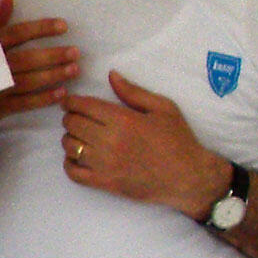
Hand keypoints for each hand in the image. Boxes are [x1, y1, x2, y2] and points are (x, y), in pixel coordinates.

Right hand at [0, 0, 78, 126]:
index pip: (17, 34)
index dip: (41, 28)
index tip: (64, 26)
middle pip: (27, 59)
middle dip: (53, 55)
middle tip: (76, 52)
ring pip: (28, 81)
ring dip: (53, 75)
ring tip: (74, 70)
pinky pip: (23, 104)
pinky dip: (43, 99)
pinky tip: (61, 93)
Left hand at [60, 70, 229, 217]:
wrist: (188, 177)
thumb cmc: (178, 140)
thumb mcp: (163, 108)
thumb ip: (133, 92)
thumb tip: (111, 75)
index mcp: (123, 120)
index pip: (83, 106)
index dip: (71, 101)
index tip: (69, 101)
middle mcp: (110, 141)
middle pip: (72, 124)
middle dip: (70, 117)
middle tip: (76, 117)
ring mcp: (105, 164)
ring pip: (69, 146)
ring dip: (69, 138)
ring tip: (79, 135)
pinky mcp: (105, 183)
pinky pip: (73, 172)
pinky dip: (69, 163)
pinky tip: (77, 156)